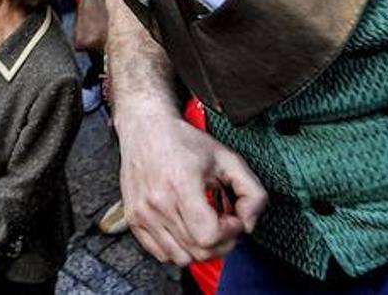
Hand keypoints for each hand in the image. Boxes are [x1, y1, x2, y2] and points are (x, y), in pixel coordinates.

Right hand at [117, 112, 266, 264]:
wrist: (145, 129)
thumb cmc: (183, 141)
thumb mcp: (228, 159)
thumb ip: (253, 193)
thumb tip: (248, 224)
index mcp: (181, 185)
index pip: (209, 236)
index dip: (230, 232)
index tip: (232, 217)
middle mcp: (158, 202)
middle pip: (198, 251)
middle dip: (221, 241)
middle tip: (222, 220)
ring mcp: (142, 213)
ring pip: (181, 257)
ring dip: (199, 247)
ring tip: (203, 224)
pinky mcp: (134, 218)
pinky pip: (161, 253)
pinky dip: (178, 248)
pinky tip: (185, 228)